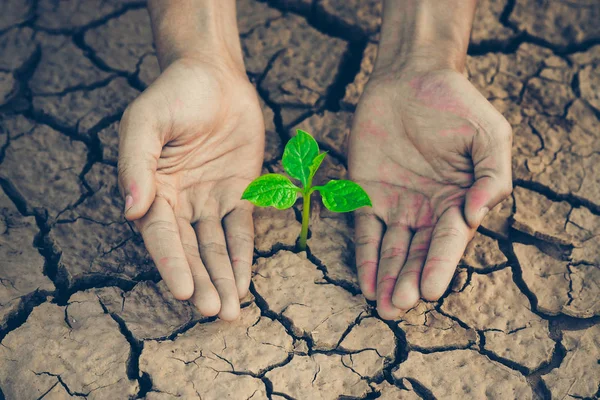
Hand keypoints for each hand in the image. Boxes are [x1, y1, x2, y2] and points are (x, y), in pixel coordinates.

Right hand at [118, 56, 263, 319]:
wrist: (214, 75)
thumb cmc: (174, 94)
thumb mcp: (146, 121)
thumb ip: (136, 163)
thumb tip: (131, 209)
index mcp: (151, 189)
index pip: (160, 235)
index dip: (171, 263)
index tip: (181, 291)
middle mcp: (179, 202)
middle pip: (189, 250)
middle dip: (201, 282)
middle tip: (213, 311)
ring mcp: (210, 201)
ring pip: (215, 248)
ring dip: (223, 278)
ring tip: (230, 310)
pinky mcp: (239, 194)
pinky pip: (241, 230)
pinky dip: (243, 256)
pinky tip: (245, 282)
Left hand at [349, 68, 511, 319]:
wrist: (410, 78)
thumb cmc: (455, 105)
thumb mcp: (489, 135)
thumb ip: (492, 175)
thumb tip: (478, 214)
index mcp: (459, 200)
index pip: (449, 240)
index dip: (439, 264)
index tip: (431, 291)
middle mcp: (428, 210)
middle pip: (418, 253)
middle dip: (409, 281)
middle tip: (400, 307)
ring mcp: (396, 205)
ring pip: (391, 250)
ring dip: (387, 278)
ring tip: (384, 306)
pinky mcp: (366, 195)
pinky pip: (364, 232)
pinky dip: (365, 257)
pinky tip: (365, 283)